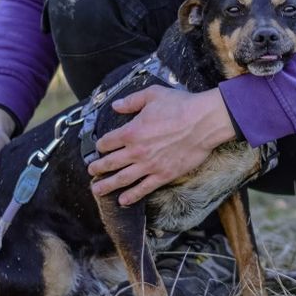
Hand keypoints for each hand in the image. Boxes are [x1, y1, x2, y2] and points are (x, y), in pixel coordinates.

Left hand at [88, 87, 235, 205]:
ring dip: (107, 185)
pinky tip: (123, 200)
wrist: (204, 122)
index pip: (108, 141)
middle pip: (110, 163)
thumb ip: (132, 101)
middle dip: (98, 168)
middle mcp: (136, 151)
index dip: (101, 144)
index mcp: (131, 131)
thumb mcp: (153, 95)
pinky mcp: (163, 175)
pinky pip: (143, 188)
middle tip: (91, 171)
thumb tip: (116, 105)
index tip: (99, 147)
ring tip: (97, 190)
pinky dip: (132, 196)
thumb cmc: (181, 106)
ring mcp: (149, 165)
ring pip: (122, 179)